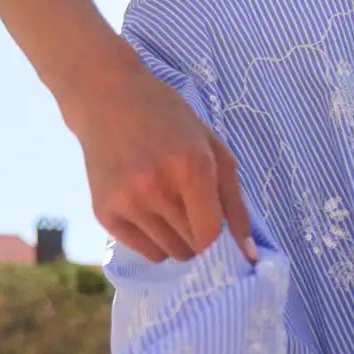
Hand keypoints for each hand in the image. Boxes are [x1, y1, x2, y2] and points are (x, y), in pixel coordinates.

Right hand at [69, 60, 257, 266]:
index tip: (217, 227)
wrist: (108, 100)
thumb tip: (249, 254)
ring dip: (179, 239)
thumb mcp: (213, 149)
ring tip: (170, 205)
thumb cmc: (169, 120)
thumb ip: (235, 202)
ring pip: (170, 254)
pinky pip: (145, 251)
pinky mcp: (104, 213)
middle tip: (191, 207)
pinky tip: (149, 210)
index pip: (211, 235)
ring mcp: (127, 203)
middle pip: (193, 247)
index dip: (220, 239)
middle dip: (199, 235)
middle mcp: (156, 188)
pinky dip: (155, 240)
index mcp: (191, 167)